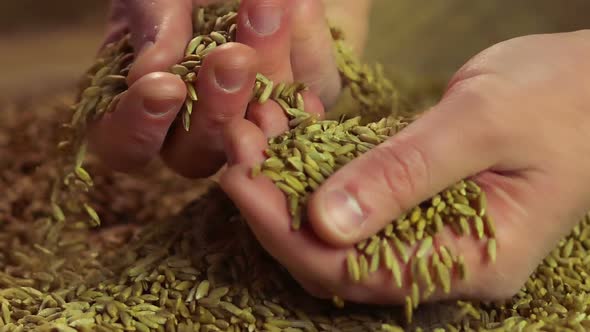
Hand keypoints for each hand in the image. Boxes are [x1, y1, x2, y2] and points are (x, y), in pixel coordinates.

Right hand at [87, 0, 366, 177]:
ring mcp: (246, 122)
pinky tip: (299, 14)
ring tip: (270, 10)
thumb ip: (149, 26)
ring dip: (267, 75)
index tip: (165, 86)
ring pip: (256, 132)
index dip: (139, 126)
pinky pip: (304, 105)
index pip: (125, 144)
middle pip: (195, 155)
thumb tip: (150, 74)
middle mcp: (193, 127)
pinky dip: (306, 59)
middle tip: (233, 57)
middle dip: (216, 108)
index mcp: (141, 106)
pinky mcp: (294, 104)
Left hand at [220, 30, 589, 303]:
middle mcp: (446, 259)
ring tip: (254, 128)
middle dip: (276, 203)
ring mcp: (431, 231)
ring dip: (289, 180)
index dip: (287, 230)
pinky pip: (355, 195)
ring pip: (339, 225)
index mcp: (473, 260)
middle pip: (337, 255)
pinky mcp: (419, 200)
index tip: (239, 177)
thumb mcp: (483, 123)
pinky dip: (317, 164)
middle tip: (237, 144)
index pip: (357, 270)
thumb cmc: (562, 97)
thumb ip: (406, 173)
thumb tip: (325, 222)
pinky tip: (289, 130)